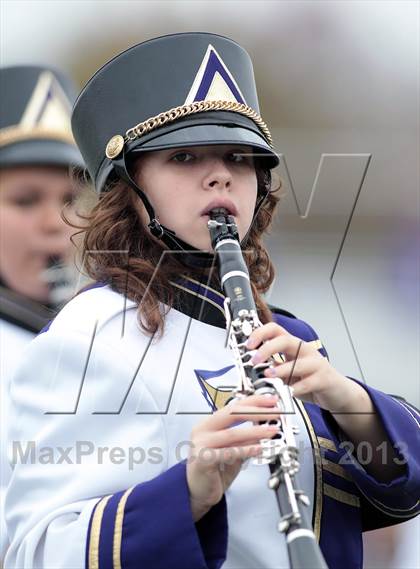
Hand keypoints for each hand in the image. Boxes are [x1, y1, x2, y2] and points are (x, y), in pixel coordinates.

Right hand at [186, 394, 279, 520]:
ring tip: (271, 431)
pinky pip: (228, 452)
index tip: (270, 400)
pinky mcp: (203, 459)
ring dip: (255, 431)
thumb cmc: (212, 471)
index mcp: (209, 424)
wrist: (195, 492)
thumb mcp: (233, 451)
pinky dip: (245, 449)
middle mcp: (203, 430)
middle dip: (257, 412)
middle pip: (232, 414)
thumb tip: (265, 429)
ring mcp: (201, 444)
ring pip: (232, 433)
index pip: (233, 406)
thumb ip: (245, 440)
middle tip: (275, 412)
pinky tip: (258, 448)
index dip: (254, 402)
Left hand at [246, 322, 358, 412]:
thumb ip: (274, 367)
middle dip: (267, 348)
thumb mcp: (288, 372)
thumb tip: (254, 367)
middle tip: (254, 360)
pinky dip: (298, 387)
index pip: (276, 330)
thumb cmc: (311, 379)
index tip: (248, 345)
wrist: (338, 391)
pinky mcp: (324, 378)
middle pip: (286, 340)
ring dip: (281, 369)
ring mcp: (316, 363)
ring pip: (298, 362)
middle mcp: (305, 351)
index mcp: (293, 346)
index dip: (260, 334)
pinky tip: (290, 392)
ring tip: (269, 375)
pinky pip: (309, 382)